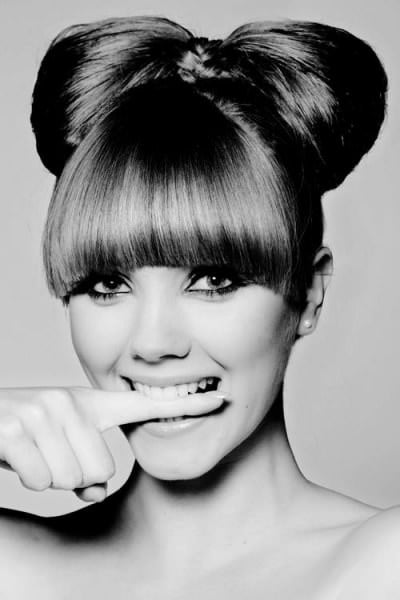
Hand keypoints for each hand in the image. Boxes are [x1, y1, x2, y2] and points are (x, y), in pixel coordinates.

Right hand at [0, 387, 224, 503]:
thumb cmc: (24, 434)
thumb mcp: (61, 443)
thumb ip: (88, 465)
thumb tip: (97, 493)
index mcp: (89, 404)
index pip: (145, 405)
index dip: (185, 405)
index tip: (220, 400)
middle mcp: (70, 402)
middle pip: (100, 471)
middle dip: (74, 477)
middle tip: (49, 454)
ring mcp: (43, 412)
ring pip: (71, 479)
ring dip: (49, 477)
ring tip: (33, 452)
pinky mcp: (16, 430)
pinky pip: (41, 480)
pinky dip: (28, 477)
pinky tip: (15, 455)